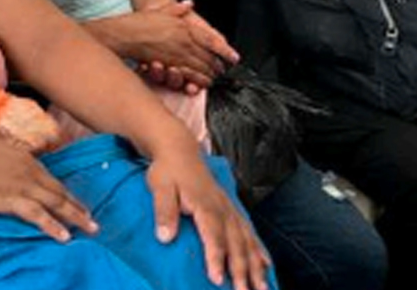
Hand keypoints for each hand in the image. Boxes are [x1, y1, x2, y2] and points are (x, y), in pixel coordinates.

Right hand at [0, 135, 97, 242]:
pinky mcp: (13, 200)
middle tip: (92, 219)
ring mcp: (23, 186)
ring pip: (56, 203)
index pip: (52, 179)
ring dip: (75, 216)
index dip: (67, 193)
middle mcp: (30, 172)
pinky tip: (65, 236)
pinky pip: (38, 215)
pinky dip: (53, 226)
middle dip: (78, 206)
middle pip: (60, 191)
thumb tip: (14, 170)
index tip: (77, 203)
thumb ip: (12, 161)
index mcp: (27, 159)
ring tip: (90, 228)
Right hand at [124, 1, 236, 93]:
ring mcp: (177, 55)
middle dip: (217, 65)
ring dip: (209, 74)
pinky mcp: (168, 65)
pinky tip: (199, 83)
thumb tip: (189, 3)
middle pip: (208, 56)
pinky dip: (197, 80)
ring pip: (200, 68)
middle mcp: (184, 42)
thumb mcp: (160, 11)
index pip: (211, 40)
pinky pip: (188, 75)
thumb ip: (177, 8)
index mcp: (184, 27)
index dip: (224, 50)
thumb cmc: (138, 22)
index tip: (233, 56)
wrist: (122, 34)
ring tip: (213, 78)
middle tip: (222, 69)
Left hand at [146, 147, 270, 289]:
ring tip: (262, 288)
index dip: (216, 259)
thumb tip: (165, 237)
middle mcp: (223, 210)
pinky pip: (250, 233)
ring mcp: (230, 210)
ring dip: (255, 266)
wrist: (179, 150)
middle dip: (242, 271)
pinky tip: (266, 265)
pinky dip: (259, 250)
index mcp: (205, 206)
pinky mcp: (232, 210)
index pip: (213, 237)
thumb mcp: (159, 187)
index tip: (218, 280)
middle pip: (236, 244)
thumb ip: (164, 211)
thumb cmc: (167, 171)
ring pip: (247, 241)